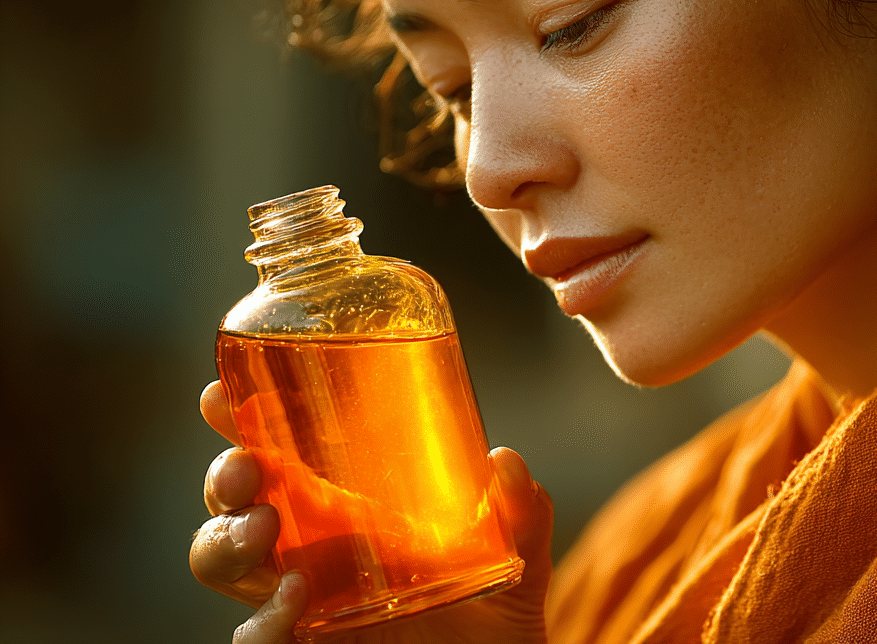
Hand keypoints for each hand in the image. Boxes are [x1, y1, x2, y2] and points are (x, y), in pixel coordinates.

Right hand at [190, 381, 553, 643]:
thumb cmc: (492, 615)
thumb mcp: (515, 552)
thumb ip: (519, 509)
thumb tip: (504, 461)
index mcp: (346, 511)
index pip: (280, 457)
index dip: (241, 424)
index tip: (220, 394)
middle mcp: (310, 552)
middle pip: (234, 505)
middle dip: (224, 477)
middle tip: (246, 469)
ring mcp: (301, 605)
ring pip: (223, 564)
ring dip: (226, 540)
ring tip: (266, 528)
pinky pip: (254, 639)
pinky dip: (263, 620)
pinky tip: (298, 598)